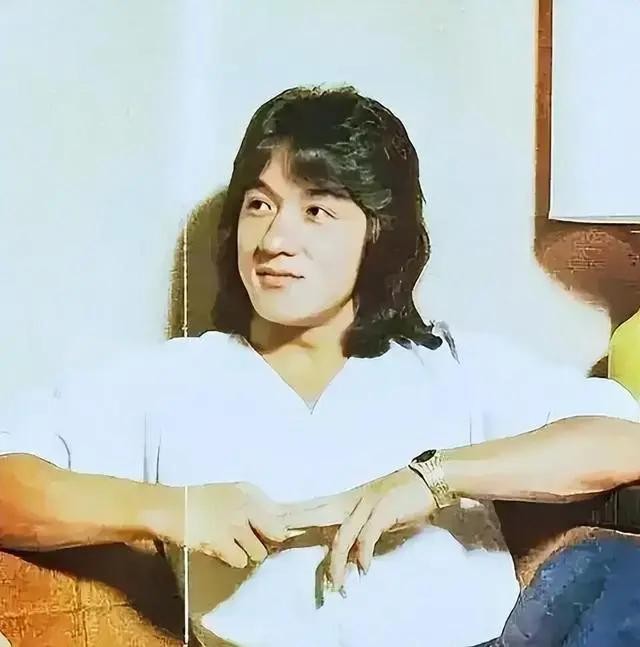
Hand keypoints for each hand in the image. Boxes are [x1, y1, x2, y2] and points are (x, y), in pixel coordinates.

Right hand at [153, 482, 293, 568]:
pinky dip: (233, 560)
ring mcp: (235, 525)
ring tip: (232, 547)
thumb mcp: (228, 493)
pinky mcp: (222, 543)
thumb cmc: (198, 501)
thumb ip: (249, 506)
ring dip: (247, 553)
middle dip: (264, 542)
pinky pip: (240, 560)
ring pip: (258, 552)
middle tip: (249, 543)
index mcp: (248, 492)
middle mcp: (246, 506)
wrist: (169, 508)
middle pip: (274, 535)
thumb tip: (273, 526)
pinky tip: (222, 552)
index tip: (274, 537)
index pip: (279, 516)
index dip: (277, 530)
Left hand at [280, 468, 435, 590]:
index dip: (297, 515)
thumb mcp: (378, 511)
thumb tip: (352, 554)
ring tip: (336, 585)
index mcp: (350, 499)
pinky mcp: (383, 511)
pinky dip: (364, 554)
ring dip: (338, 563)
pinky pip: (367, 536)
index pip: (316, 507)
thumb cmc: (405, 495)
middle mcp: (353, 500)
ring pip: (343, 536)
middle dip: (296, 524)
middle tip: (275, 535)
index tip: (276, 522)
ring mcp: (367, 504)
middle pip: (318, 513)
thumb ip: (362, 528)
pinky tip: (363, 569)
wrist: (429, 479)